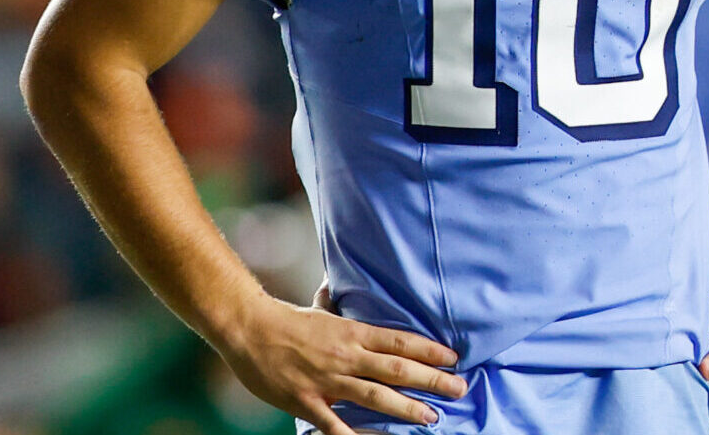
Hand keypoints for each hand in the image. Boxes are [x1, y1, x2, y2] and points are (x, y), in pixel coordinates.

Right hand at [211, 290, 466, 434]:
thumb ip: (342, 309)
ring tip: (432, 417)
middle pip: (397, 369)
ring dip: (406, 408)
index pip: (401, 341)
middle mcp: (347, 356)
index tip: (454, 358)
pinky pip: (335, 424)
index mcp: (353, 332)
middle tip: (459, 388)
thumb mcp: (324, 311)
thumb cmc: (287, 320)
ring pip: (375, 396)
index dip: (430, 350)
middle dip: (432, 380)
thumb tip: (343, 287)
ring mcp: (328, 380)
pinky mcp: (307, 402)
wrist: (248, 328)